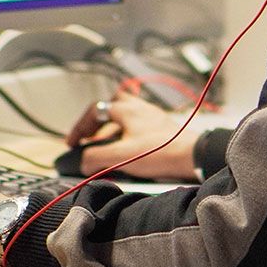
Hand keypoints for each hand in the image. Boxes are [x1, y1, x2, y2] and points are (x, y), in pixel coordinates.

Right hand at [64, 93, 199, 181]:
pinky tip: (130, 148)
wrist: (193, 156)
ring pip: (127, 112)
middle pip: (112, 104)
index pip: (95, 110)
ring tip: (108, 143)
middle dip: (98, 119)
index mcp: (127, 110)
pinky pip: (140, 124)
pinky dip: (129, 133)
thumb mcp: (122, 157)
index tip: (72, 143)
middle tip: (90, 136)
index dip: (80, 127)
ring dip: (114, 125)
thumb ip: (97, 157)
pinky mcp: (162, 128)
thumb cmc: (161, 153)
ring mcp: (153, 116)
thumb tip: (81, 162)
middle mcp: (140, 108)